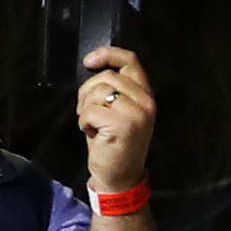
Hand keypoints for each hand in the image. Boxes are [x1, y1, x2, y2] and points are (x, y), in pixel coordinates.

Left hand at [77, 48, 157, 189]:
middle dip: (88, 92)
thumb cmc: (114, 144)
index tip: (89, 61)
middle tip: (89, 112)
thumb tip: (94, 67)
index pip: (130, 61)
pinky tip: (93, 133)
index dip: (108, 54)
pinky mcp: (122, 124)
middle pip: (106, 77)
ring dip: (85, 108)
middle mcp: (146, 102)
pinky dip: (84, 122)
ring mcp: (137, 113)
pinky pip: (90, 110)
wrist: (120, 177)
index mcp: (146, 96)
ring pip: (97, 92)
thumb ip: (115, 89)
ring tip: (93, 125)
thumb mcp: (120, 111)